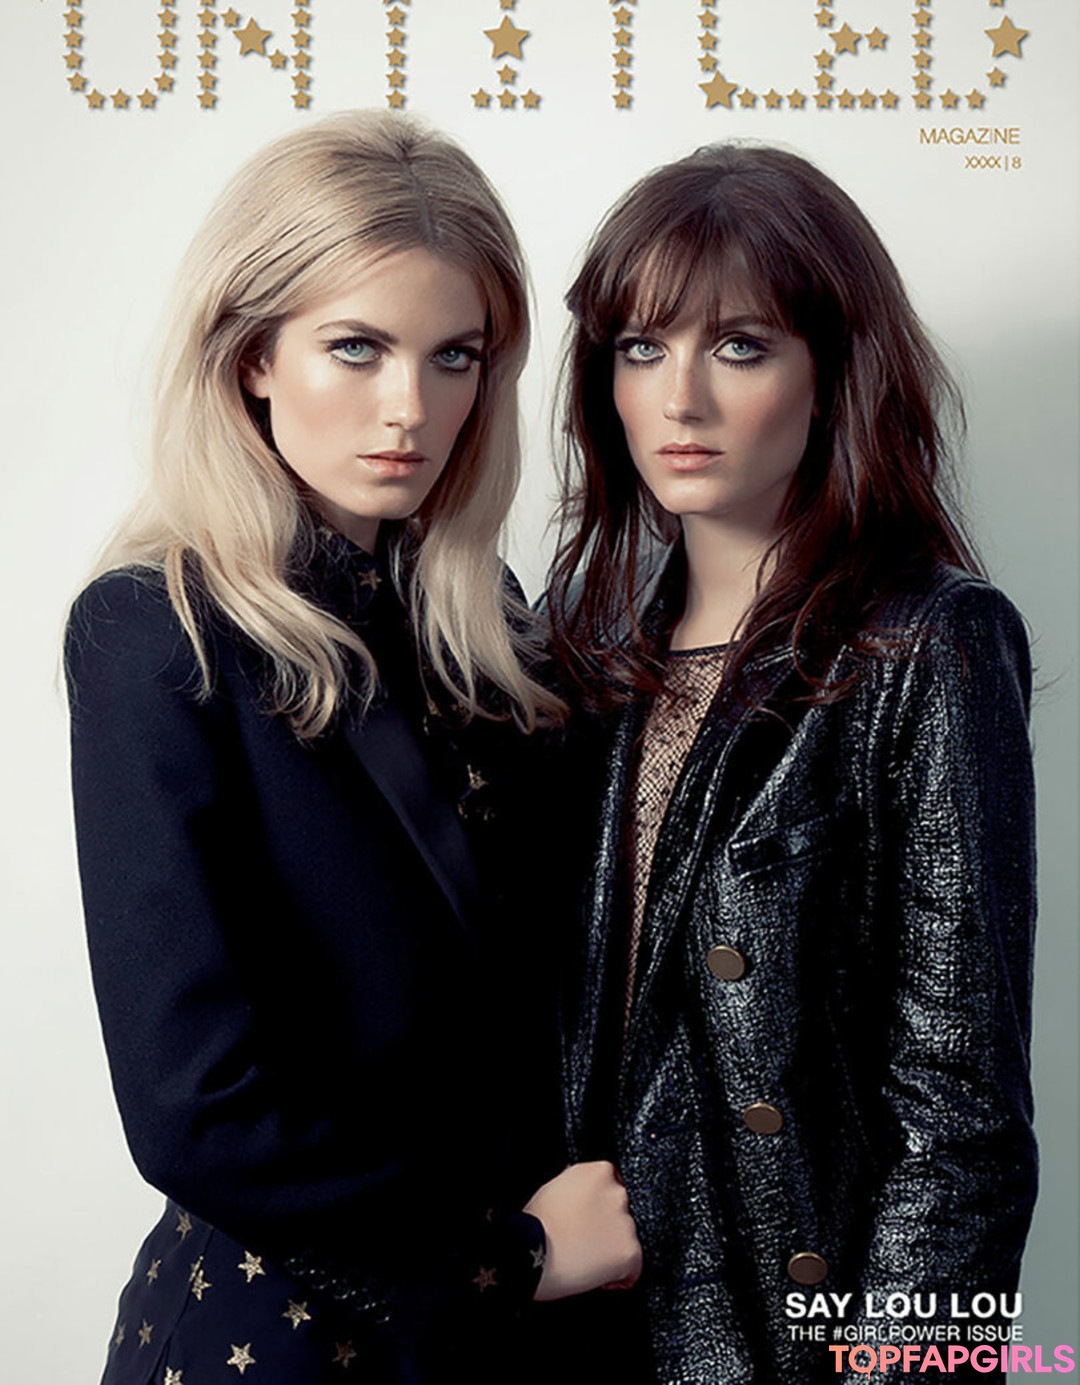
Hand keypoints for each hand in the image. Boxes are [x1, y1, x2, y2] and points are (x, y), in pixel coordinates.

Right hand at [524, 1160, 641, 1300]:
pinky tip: (600, 1278)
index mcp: (597, 1172)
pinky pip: (634, 1269)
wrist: (529, 1252)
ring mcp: (625, 1222)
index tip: (589, 1221)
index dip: (599, 1208)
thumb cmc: (534, 1226)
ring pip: (627, 1240)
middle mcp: (616, 1193)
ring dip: (612, 1250)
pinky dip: (621, 1277)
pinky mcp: (629, 1251)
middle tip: (585, 1242)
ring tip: (586, 1261)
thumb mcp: (553, 1189)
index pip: (611, 1187)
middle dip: (607, 1228)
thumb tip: (583, 1200)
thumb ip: (577, 1189)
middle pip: (620, 1214)